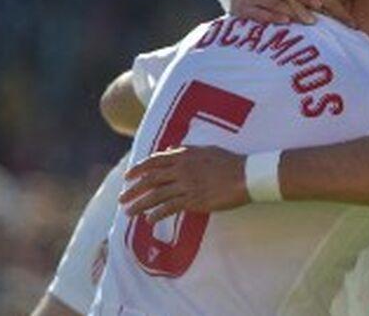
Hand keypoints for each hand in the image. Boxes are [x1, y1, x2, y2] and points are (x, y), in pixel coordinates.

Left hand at [120, 146, 248, 222]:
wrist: (246, 175)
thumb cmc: (230, 162)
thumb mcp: (207, 150)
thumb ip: (186, 149)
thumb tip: (170, 149)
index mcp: (184, 155)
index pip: (154, 161)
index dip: (138, 169)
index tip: (127, 177)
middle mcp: (182, 169)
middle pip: (150, 179)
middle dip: (133, 190)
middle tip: (122, 199)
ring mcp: (186, 185)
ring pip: (156, 195)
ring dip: (139, 204)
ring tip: (129, 212)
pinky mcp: (193, 200)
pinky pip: (169, 208)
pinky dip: (157, 214)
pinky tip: (149, 220)